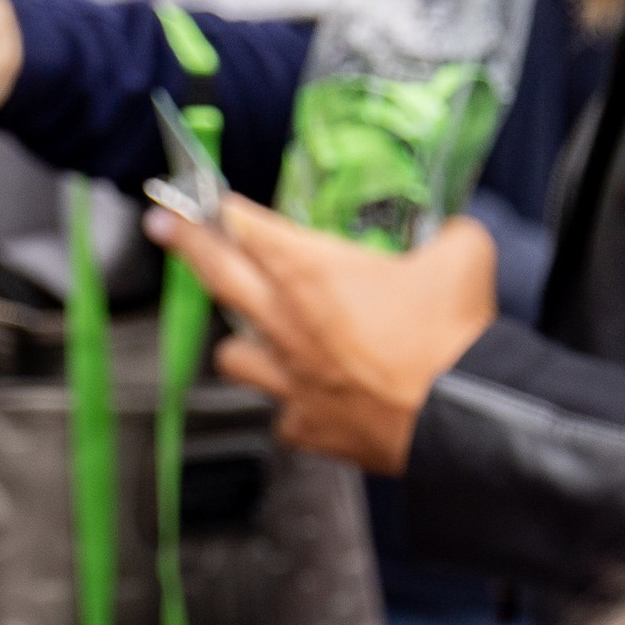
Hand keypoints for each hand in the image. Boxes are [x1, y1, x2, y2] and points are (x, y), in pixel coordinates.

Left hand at [142, 195, 497, 473]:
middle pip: (220, 277)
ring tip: (258, 334)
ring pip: (233, 356)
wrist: (464, 415)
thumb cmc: (457, 335)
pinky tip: (310, 396)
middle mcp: (288, 324)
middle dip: (186, 246)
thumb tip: (451, 234)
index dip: (225, 211)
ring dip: (241, 341)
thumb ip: (448, 235)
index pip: (251, 230)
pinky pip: (281, 411)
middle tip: (160, 225)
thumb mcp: (464, 255)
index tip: (203, 200)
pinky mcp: (304, 425)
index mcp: (315, 273)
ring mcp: (289, 379)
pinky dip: (291, 402)